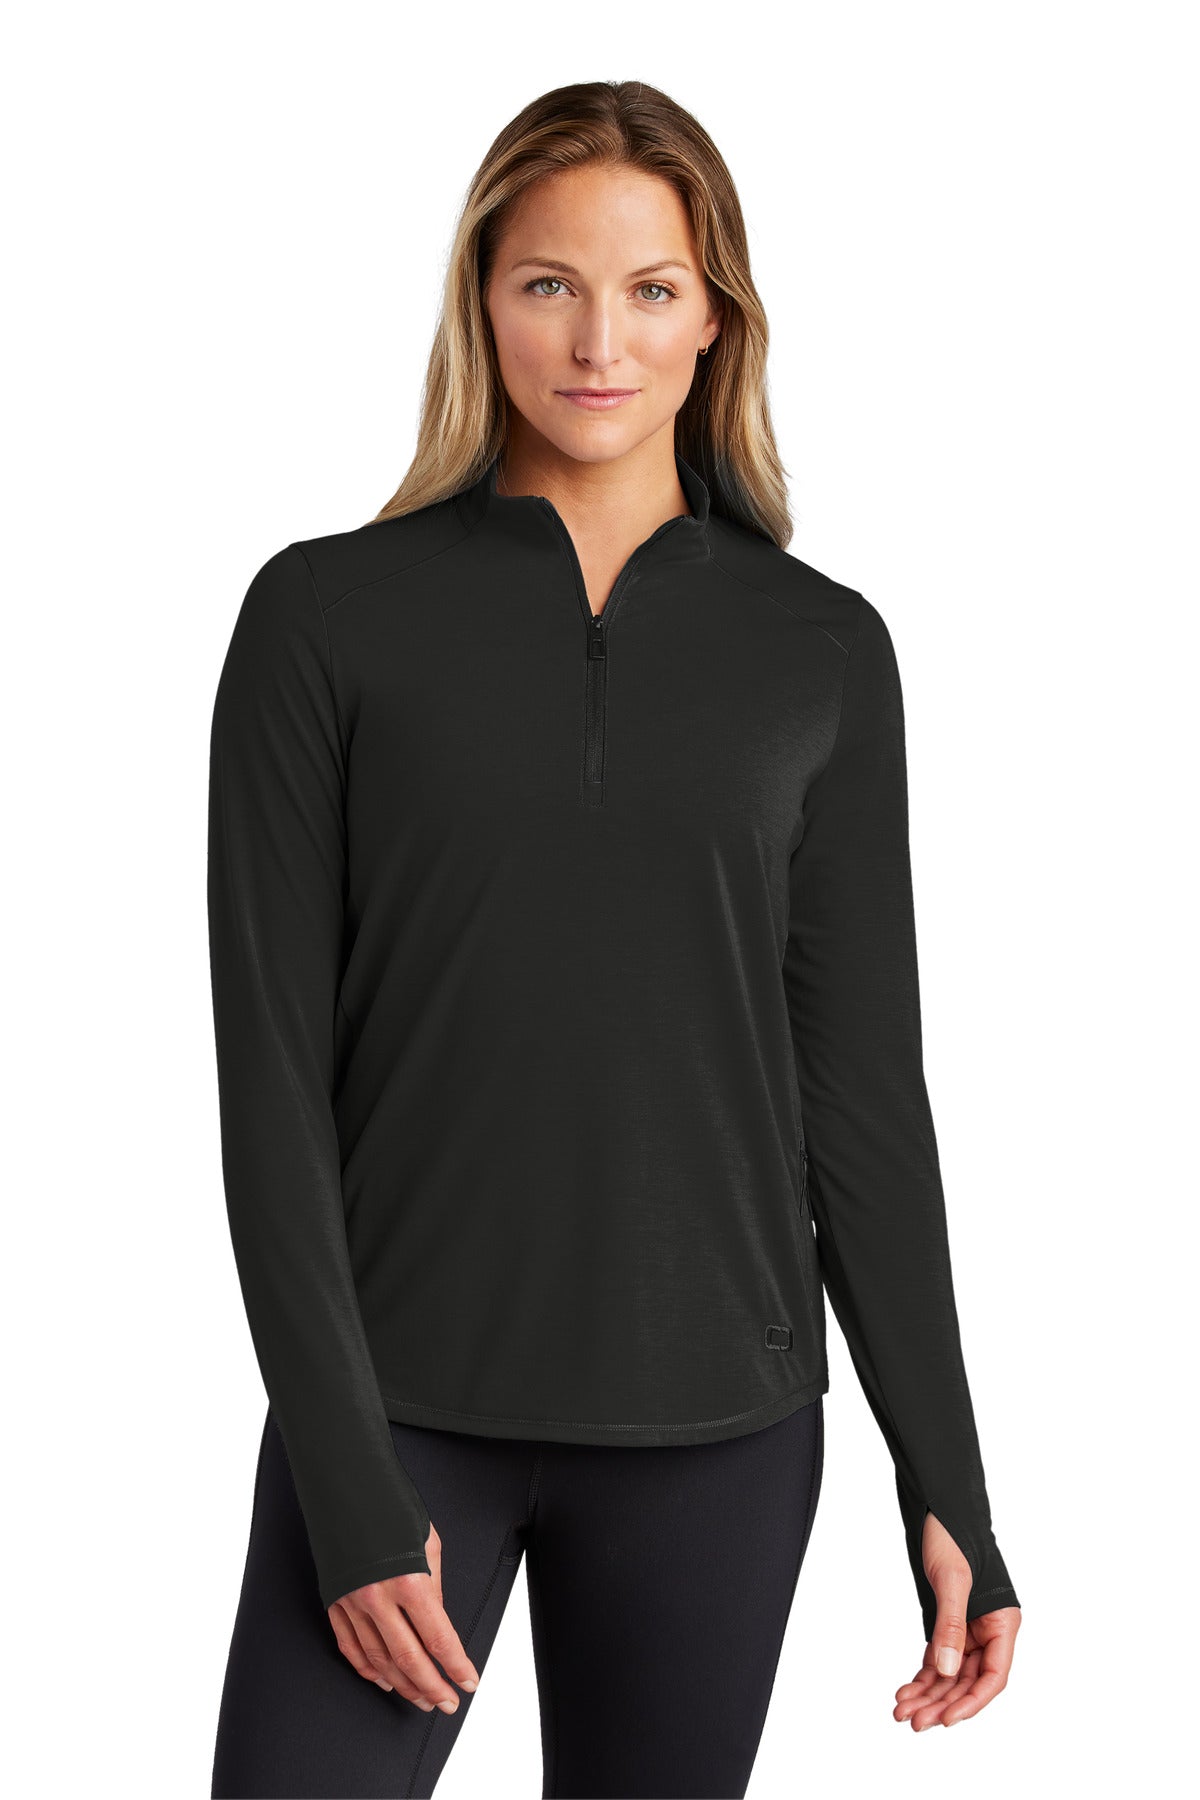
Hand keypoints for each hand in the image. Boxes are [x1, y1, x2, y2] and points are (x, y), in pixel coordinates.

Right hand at [327, 1520, 481, 1712]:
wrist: (346, 1486)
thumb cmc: (392, 1508)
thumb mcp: (428, 1543)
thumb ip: (433, 1587)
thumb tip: (437, 1625)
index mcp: (408, 1581)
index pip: (438, 1638)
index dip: (456, 1666)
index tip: (469, 1681)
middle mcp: (378, 1597)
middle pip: (409, 1659)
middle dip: (432, 1687)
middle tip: (448, 1703)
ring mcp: (352, 1603)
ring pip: (380, 1660)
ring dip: (404, 1685)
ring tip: (422, 1698)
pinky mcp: (334, 1602)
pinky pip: (351, 1647)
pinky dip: (368, 1669)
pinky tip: (385, 1680)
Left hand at [892, 1510, 1020, 1729]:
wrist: (936, 1507)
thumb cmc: (950, 1535)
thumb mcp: (951, 1579)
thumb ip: (951, 1625)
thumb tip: (947, 1672)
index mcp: (1003, 1621)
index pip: (993, 1676)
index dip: (971, 1702)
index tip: (946, 1720)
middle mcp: (988, 1630)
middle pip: (967, 1680)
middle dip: (942, 1703)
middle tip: (913, 1720)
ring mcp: (967, 1629)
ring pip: (950, 1674)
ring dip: (929, 1694)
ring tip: (902, 1711)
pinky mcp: (946, 1623)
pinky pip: (938, 1659)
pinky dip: (923, 1676)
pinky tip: (906, 1691)